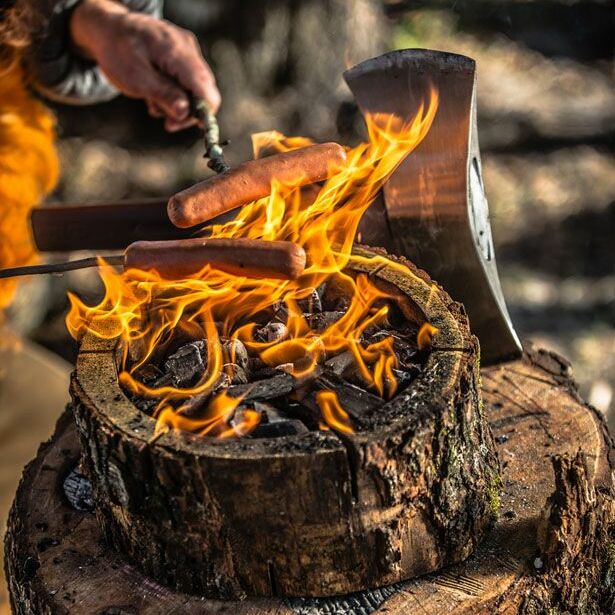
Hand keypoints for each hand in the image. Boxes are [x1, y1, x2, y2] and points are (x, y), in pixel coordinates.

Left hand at [70, 0, 219, 130]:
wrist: (109, 29)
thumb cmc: (118, 51)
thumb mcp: (136, 78)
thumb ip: (164, 94)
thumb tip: (185, 113)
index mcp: (176, 51)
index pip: (205, 89)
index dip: (202, 113)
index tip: (182, 125)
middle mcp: (188, 48)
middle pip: (205, 90)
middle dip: (188, 111)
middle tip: (167, 123)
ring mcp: (188, 51)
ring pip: (198, 89)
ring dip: (179, 104)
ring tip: (155, 105)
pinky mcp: (184, 56)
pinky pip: (189, 82)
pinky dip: (176, 94)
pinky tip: (158, 95)